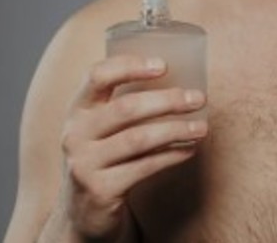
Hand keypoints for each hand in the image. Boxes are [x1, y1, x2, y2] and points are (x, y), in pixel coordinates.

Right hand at [51, 55, 207, 241]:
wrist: (84, 210)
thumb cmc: (104, 158)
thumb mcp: (102, 129)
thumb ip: (126, 105)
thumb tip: (180, 82)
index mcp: (77, 110)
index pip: (97, 76)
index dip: (130, 66)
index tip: (163, 65)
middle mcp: (75, 134)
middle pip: (125, 108)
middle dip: (167, 101)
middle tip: (198, 98)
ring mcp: (84, 164)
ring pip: (138, 139)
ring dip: (176, 130)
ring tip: (201, 127)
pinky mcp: (100, 190)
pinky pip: (144, 167)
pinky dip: (171, 156)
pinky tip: (189, 149)